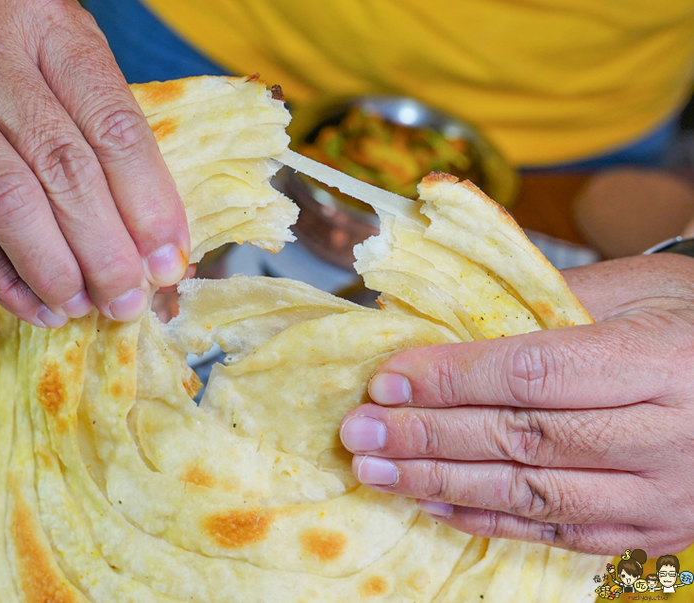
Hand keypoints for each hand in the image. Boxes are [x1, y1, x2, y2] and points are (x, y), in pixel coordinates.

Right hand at [0, 0, 189, 326]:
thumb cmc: (25, 62)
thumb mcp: (78, 73)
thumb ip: (118, 148)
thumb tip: (163, 251)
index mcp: (53, 30)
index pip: (113, 127)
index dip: (148, 203)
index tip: (168, 262)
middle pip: (60, 167)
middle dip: (104, 249)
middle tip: (129, 299)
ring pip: (4, 200)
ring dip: (54, 268)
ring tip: (88, 306)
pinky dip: (4, 279)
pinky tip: (41, 307)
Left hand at [340, 254, 693, 554]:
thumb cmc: (692, 323)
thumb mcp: (634, 290)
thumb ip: (539, 304)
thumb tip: (435, 317)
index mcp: (658, 361)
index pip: (532, 372)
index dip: (451, 378)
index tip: (386, 377)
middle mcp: (664, 436)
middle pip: (521, 438)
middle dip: (427, 435)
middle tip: (359, 431)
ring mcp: (660, 494)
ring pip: (530, 495)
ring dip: (440, 483)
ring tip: (375, 470)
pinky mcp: (650, 530)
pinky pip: (556, 533)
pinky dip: (486, 518)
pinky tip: (432, 502)